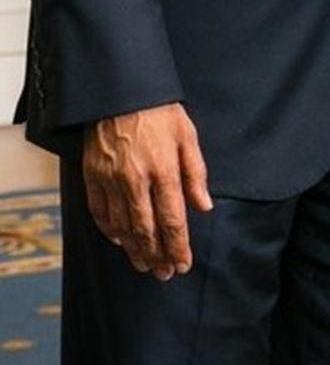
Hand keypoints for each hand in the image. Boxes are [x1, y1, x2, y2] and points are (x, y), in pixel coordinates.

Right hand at [82, 104, 213, 278]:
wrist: (120, 90)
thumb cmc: (159, 111)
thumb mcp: (188, 137)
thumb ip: (196, 174)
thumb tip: (204, 207)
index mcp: (163, 170)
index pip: (172, 220)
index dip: (178, 247)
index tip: (183, 265)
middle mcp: (135, 179)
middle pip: (147, 230)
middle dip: (157, 256)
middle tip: (164, 274)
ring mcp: (110, 179)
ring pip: (122, 225)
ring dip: (134, 249)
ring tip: (144, 265)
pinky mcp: (92, 175)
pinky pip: (99, 211)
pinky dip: (109, 230)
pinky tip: (120, 241)